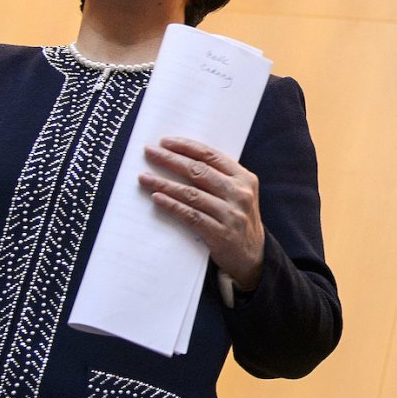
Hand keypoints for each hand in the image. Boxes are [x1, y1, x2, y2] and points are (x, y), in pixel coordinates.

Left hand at [140, 137, 265, 289]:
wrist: (252, 255)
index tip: (165, 142)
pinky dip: (172, 206)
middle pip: (198, 171)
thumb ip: (219, 176)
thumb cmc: (237, 218)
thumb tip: (180, 158)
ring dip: (164, 184)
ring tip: (144, 178)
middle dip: (170, 160)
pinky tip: (157, 198)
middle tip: (149, 152)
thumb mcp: (238, 193)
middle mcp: (239, 194)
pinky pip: (191, 216)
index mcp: (244, 178)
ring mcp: (231, 214)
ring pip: (191, 194)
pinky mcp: (220, 234)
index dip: (186, 147)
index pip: (211, 156)